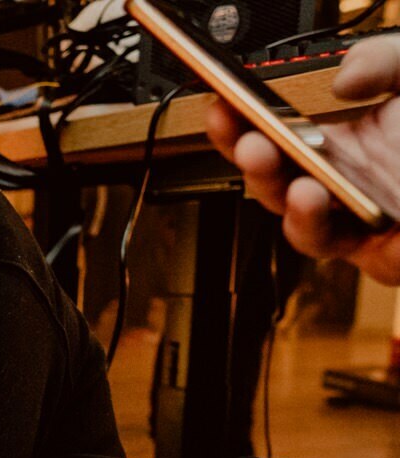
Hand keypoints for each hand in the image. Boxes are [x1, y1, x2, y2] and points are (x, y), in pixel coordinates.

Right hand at [206, 35, 399, 283]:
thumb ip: (384, 59)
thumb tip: (342, 85)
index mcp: (341, 140)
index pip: (273, 135)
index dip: (238, 122)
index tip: (220, 101)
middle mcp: (345, 184)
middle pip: (276, 185)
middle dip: (255, 162)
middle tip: (248, 139)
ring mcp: (365, 222)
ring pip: (305, 227)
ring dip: (289, 205)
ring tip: (293, 178)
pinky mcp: (389, 254)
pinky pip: (357, 252)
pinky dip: (333, 228)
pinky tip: (326, 200)